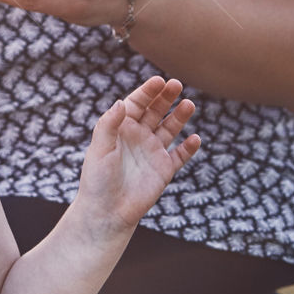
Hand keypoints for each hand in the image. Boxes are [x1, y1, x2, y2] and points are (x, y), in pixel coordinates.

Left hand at [77, 77, 199, 233]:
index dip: (148, 91)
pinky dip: (188, 148)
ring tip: (189, 104)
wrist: (106, 212)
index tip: (159, 80)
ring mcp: (152, 151)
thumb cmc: (97, 179)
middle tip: (176, 84)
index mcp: (121, 127)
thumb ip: (109, 124)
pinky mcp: (163, 170)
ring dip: (180, 116)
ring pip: (170, 128)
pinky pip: (179, 156)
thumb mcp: (99, 148)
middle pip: (156, 110)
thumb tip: (121, 101)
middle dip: (166, 97)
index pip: (137, 102)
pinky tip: (195, 138)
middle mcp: (139, 135)